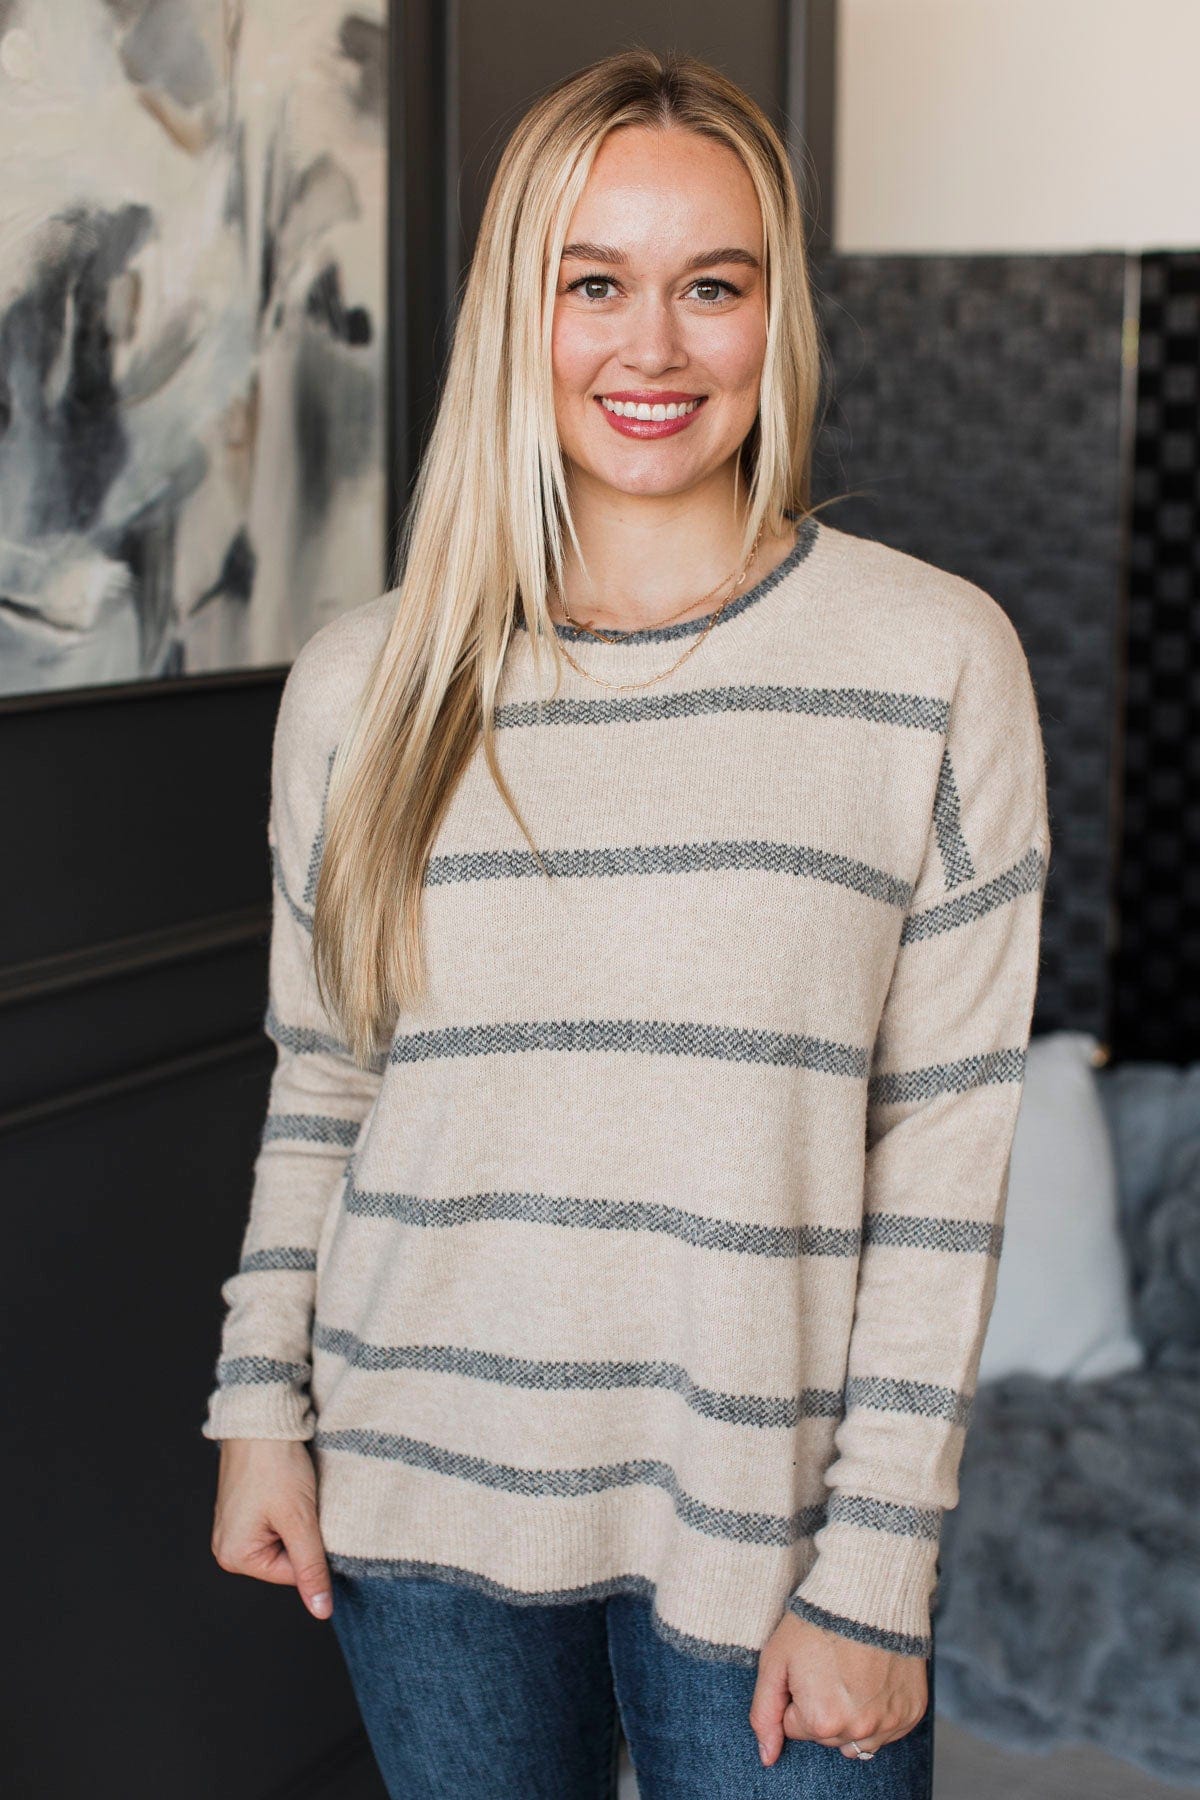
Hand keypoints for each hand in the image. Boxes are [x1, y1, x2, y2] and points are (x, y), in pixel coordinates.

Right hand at [210, 1438, 333, 1620]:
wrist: (262, 1418)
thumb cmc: (275, 1466)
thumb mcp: (300, 1521)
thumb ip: (311, 1568)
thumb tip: (320, 1611)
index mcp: (234, 1557)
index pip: (293, 1574)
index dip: (312, 1548)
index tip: (311, 1517)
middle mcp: (227, 1546)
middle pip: (286, 1559)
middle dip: (303, 1533)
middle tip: (301, 1503)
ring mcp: (233, 1525)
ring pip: (284, 1539)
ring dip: (297, 1520)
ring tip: (294, 1493)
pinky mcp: (243, 1507)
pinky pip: (274, 1521)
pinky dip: (288, 1508)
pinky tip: (287, 1487)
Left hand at [749, 1610, 927, 1764]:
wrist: (869, 1593)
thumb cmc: (816, 1622)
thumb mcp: (776, 1661)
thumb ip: (765, 1714)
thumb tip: (766, 1758)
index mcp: (822, 1721)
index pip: (795, 1727)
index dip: (797, 1694)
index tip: (806, 1666)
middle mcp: (859, 1730)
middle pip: (826, 1736)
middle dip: (822, 1707)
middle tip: (828, 1666)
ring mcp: (890, 1723)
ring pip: (857, 1738)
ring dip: (851, 1716)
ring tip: (851, 1674)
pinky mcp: (912, 1712)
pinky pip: (887, 1729)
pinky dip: (879, 1710)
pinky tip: (874, 1678)